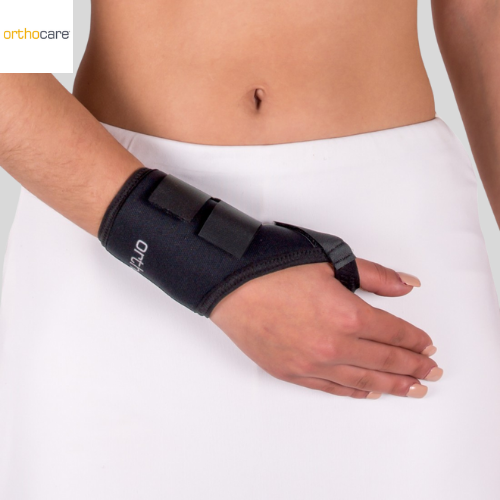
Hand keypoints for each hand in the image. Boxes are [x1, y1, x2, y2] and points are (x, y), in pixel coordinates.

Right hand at [210, 258, 441, 398]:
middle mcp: (332, 346)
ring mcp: (311, 364)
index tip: (427, 346)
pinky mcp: (291, 372)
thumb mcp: (329, 260)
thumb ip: (374, 275)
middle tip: (431, 374)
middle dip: (413, 368)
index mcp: (346, 315)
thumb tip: (407, 286)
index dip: (415, 340)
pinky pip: (331, 388)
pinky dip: (354, 392)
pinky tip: (368, 393)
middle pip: (384, 361)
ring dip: (391, 386)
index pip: (393, 333)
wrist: (229, 282)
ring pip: (362, 381)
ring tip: (412, 390)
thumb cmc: (273, 266)